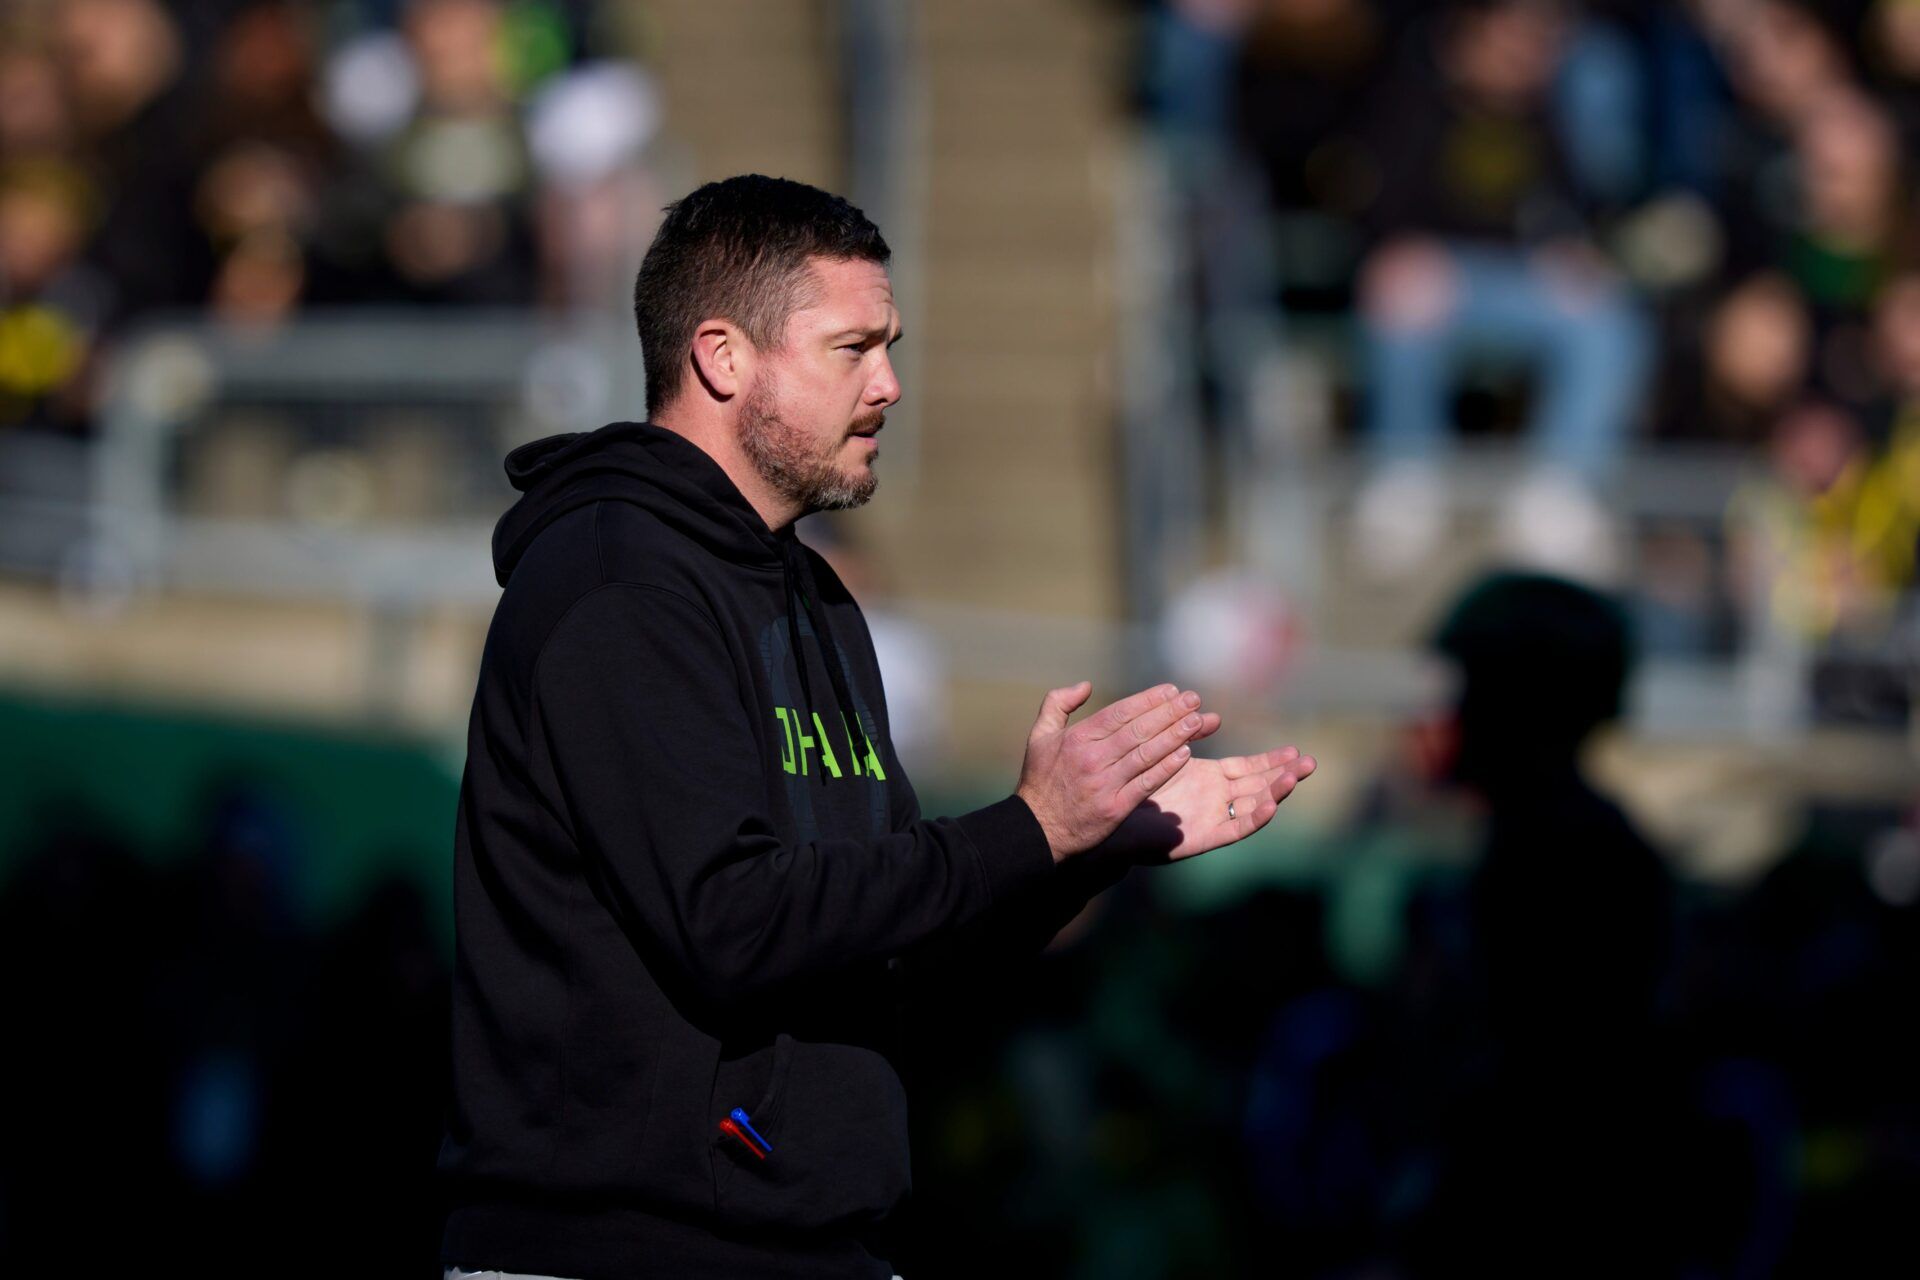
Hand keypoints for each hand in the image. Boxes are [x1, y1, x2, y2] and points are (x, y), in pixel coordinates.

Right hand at [1016, 681, 1220, 861]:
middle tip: (1194, 700)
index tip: (1171, 691)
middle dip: (1170, 713)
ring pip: (1146, 754)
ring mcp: (1105, 784)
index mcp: (1077, 737)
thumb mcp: (1039, 736)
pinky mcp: (1115, 808)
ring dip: (1175, 736)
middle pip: (1138, 730)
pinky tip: (1185, 754)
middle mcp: (1092, 757)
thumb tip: (1086, 685)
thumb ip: (1058, 704)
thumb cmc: (1040, 780)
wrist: (1037, 829)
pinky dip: (1166, 768)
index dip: (1148, 700)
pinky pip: (1146, 784)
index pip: (1120, 712)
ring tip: (1197, 722)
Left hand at [1102, 745, 1315, 864]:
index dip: (1272, 760)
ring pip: (1253, 805)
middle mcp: (1216, 799)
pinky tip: (1270, 806)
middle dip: (1285, 774)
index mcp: (1209, 779)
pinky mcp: (1204, 837)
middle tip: (1311, 762)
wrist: (1110, 820)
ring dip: (1275, 792)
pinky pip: (1234, 828)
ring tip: (1295, 777)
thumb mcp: (1165, 752)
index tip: (1295, 749)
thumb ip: (1186, 734)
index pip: (1249, 768)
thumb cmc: (1132, 786)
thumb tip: (1210, 714)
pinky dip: (1254, 818)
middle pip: (1260, 785)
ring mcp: (1212, 818)